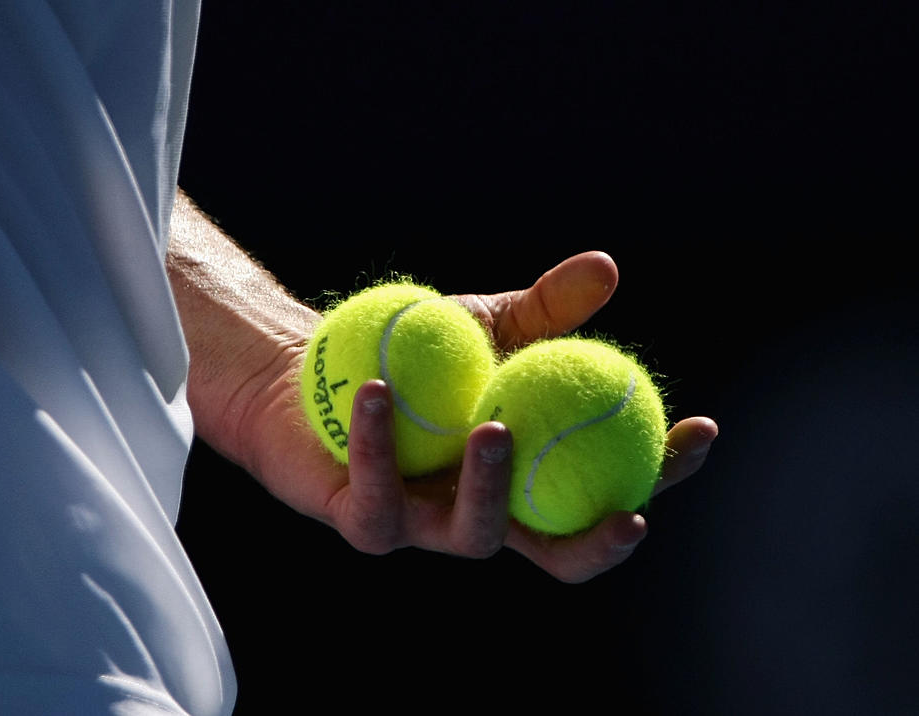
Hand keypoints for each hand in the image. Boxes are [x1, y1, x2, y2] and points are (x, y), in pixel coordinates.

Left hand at [240, 251, 717, 582]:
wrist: (313, 370)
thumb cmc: (413, 355)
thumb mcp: (486, 325)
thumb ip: (546, 310)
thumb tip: (608, 267)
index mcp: (530, 474)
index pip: (610, 483)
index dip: (663, 471)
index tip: (700, 428)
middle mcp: (487, 513)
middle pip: (559, 554)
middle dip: (600, 543)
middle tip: (631, 512)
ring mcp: (427, 526)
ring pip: (474, 534)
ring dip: (491, 488)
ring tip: (495, 427)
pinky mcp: (364, 523)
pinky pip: (378, 496)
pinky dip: (380, 445)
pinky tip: (380, 392)